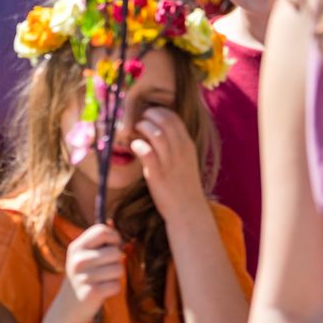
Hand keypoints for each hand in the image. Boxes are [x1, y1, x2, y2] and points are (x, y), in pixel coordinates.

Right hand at [56, 222, 124, 322]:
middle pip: (115, 251)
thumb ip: (98, 241)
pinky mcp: (91, 293)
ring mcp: (83, 276)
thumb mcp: (83, 255)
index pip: (102, 231)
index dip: (114, 237)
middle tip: (106, 269)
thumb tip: (113, 221)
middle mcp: (78, 259)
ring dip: (115, 277)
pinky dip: (113, 289)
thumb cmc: (83, 277)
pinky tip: (102, 291)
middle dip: (117, 261)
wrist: (68, 307)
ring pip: (118, 269)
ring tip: (103, 280)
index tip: (113, 245)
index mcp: (76, 246)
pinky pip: (116, 285)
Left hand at [133, 107, 204, 221]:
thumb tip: (157, 129)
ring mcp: (170, 162)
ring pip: (155, 133)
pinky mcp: (158, 174)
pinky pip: (146, 152)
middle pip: (164, 120)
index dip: (158, 112)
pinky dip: (138, 145)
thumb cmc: (183, 185)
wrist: (188, 211)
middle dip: (148, 115)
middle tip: (139, 121)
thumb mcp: (185, 160)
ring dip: (142, 127)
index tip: (148, 115)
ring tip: (136, 132)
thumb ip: (175, 144)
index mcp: (187, 145)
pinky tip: (134, 147)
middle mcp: (180, 150)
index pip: (174, 117)